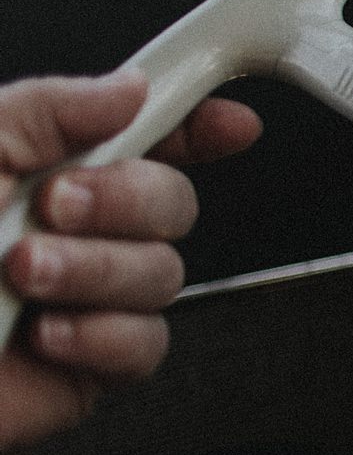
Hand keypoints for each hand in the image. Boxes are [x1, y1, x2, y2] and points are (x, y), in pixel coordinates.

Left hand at [2, 71, 261, 448]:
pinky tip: (40, 332)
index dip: (195, 123)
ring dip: (94, 271)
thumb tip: (128, 89)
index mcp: (38, 171)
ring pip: (165, 273)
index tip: (228, 120)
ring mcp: (83, 299)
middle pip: (174, 201)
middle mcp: (70, 234)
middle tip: (57, 207)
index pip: (142, 135)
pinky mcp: (88, 365)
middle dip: (125, 202)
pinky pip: (146, 344)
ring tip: (22, 276)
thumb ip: (47, 109)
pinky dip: (98, 334)